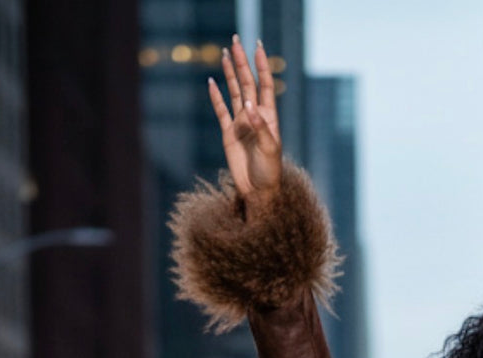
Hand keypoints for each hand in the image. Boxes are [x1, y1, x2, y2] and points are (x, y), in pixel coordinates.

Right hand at [207, 37, 281, 204]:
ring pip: (234, 92)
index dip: (262, 66)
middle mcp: (254, 116)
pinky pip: (221, 111)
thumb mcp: (270, 149)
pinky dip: (216, 97)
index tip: (257, 47)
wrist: (258, 191)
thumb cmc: (270, 172)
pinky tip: (212, 82)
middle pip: (247, 83)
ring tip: (225, 55)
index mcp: (268, 117)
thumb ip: (260, 127)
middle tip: (235, 41)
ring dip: (230, 74)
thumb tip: (249, 106)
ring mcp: (241, 123)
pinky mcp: (228, 134)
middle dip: (242, 62)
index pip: (265, 85)